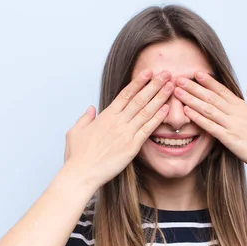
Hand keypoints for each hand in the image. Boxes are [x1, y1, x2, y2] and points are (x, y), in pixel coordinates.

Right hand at [63, 70, 173, 187]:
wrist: (81, 173)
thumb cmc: (77, 156)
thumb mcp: (75, 131)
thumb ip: (85, 118)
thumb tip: (91, 109)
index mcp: (105, 116)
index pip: (125, 94)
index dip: (138, 82)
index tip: (148, 72)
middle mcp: (117, 122)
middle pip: (139, 98)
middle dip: (154, 84)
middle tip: (166, 73)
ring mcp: (126, 133)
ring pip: (146, 111)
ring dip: (160, 97)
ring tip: (171, 85)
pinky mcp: (132, 147)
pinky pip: (148, 129)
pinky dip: (158, 118)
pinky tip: (167, 109)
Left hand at [173, 71, 246, 174]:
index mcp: (244, 107)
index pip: (223, 90)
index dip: (209, 81)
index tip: (196, 73)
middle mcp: (237, 114)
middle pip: (211, 97)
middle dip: (194, 87)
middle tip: (180, 79)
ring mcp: (232, 126)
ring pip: (208, 109)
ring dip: (191, 99)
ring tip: (178, 92)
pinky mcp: (229, 139)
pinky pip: (210, 126)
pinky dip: (198, 118)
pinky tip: (187, 111)